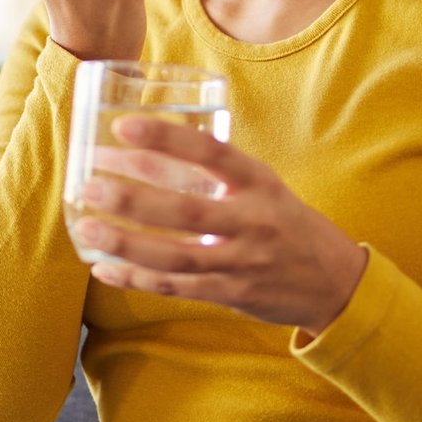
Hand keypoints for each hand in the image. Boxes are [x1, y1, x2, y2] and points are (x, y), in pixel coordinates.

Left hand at [73, 116, 368, 336]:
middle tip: (90, 185)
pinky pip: (177, 288)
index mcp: (260, 182)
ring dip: (126, 243)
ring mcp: (242, 262)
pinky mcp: (232, 294)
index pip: (211, 152)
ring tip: (86, 228)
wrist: (334, 282)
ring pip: (176, 256)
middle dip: (134, 199)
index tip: (122, 127)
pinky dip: (138, 279)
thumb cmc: (285, 223)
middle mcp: (253, 221)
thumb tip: (145, 152)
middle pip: (187, 211)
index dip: (166, 139)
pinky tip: (104, 268)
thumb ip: (217, 173)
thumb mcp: (263, 187)